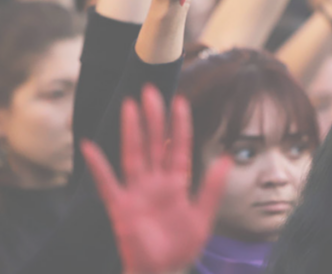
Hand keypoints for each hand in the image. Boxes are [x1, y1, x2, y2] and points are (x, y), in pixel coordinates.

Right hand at [81, 85, 230, 273]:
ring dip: (131, 131)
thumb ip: (213, 187)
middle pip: (154, 143)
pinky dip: (98, 166)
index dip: (180, 125)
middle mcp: (155, 182)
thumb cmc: (181, 246)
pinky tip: (89, 147)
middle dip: (154, 118)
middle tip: (151, 90)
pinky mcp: (121, 207)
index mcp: (177, 183)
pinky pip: (106, 183)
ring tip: (129, 105)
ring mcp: (136, 192)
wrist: (162, 271)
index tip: (180, 101)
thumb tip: (227, 158)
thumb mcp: (203, 217)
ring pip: (134, 154)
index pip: (179, 147)